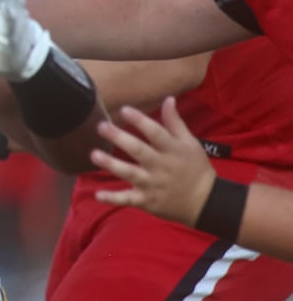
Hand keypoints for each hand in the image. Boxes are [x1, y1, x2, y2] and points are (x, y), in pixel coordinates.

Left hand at [92, 96, 215, 226]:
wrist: (205, 202)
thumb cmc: (196, 167)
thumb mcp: (190, 143)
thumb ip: (175, 122)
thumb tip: (168, 99)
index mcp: (172, 150)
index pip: (156, 133)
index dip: (140, 121)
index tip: (124, 109)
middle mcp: (161, 166)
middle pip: (139, 151)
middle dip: (119, 138)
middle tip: (101, 126)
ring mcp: (152, 184)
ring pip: (130, 173)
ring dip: (112, 165)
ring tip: (94, 154)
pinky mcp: (147, 200)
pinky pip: (128, 200)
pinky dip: (113, 199)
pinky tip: (97, 195)